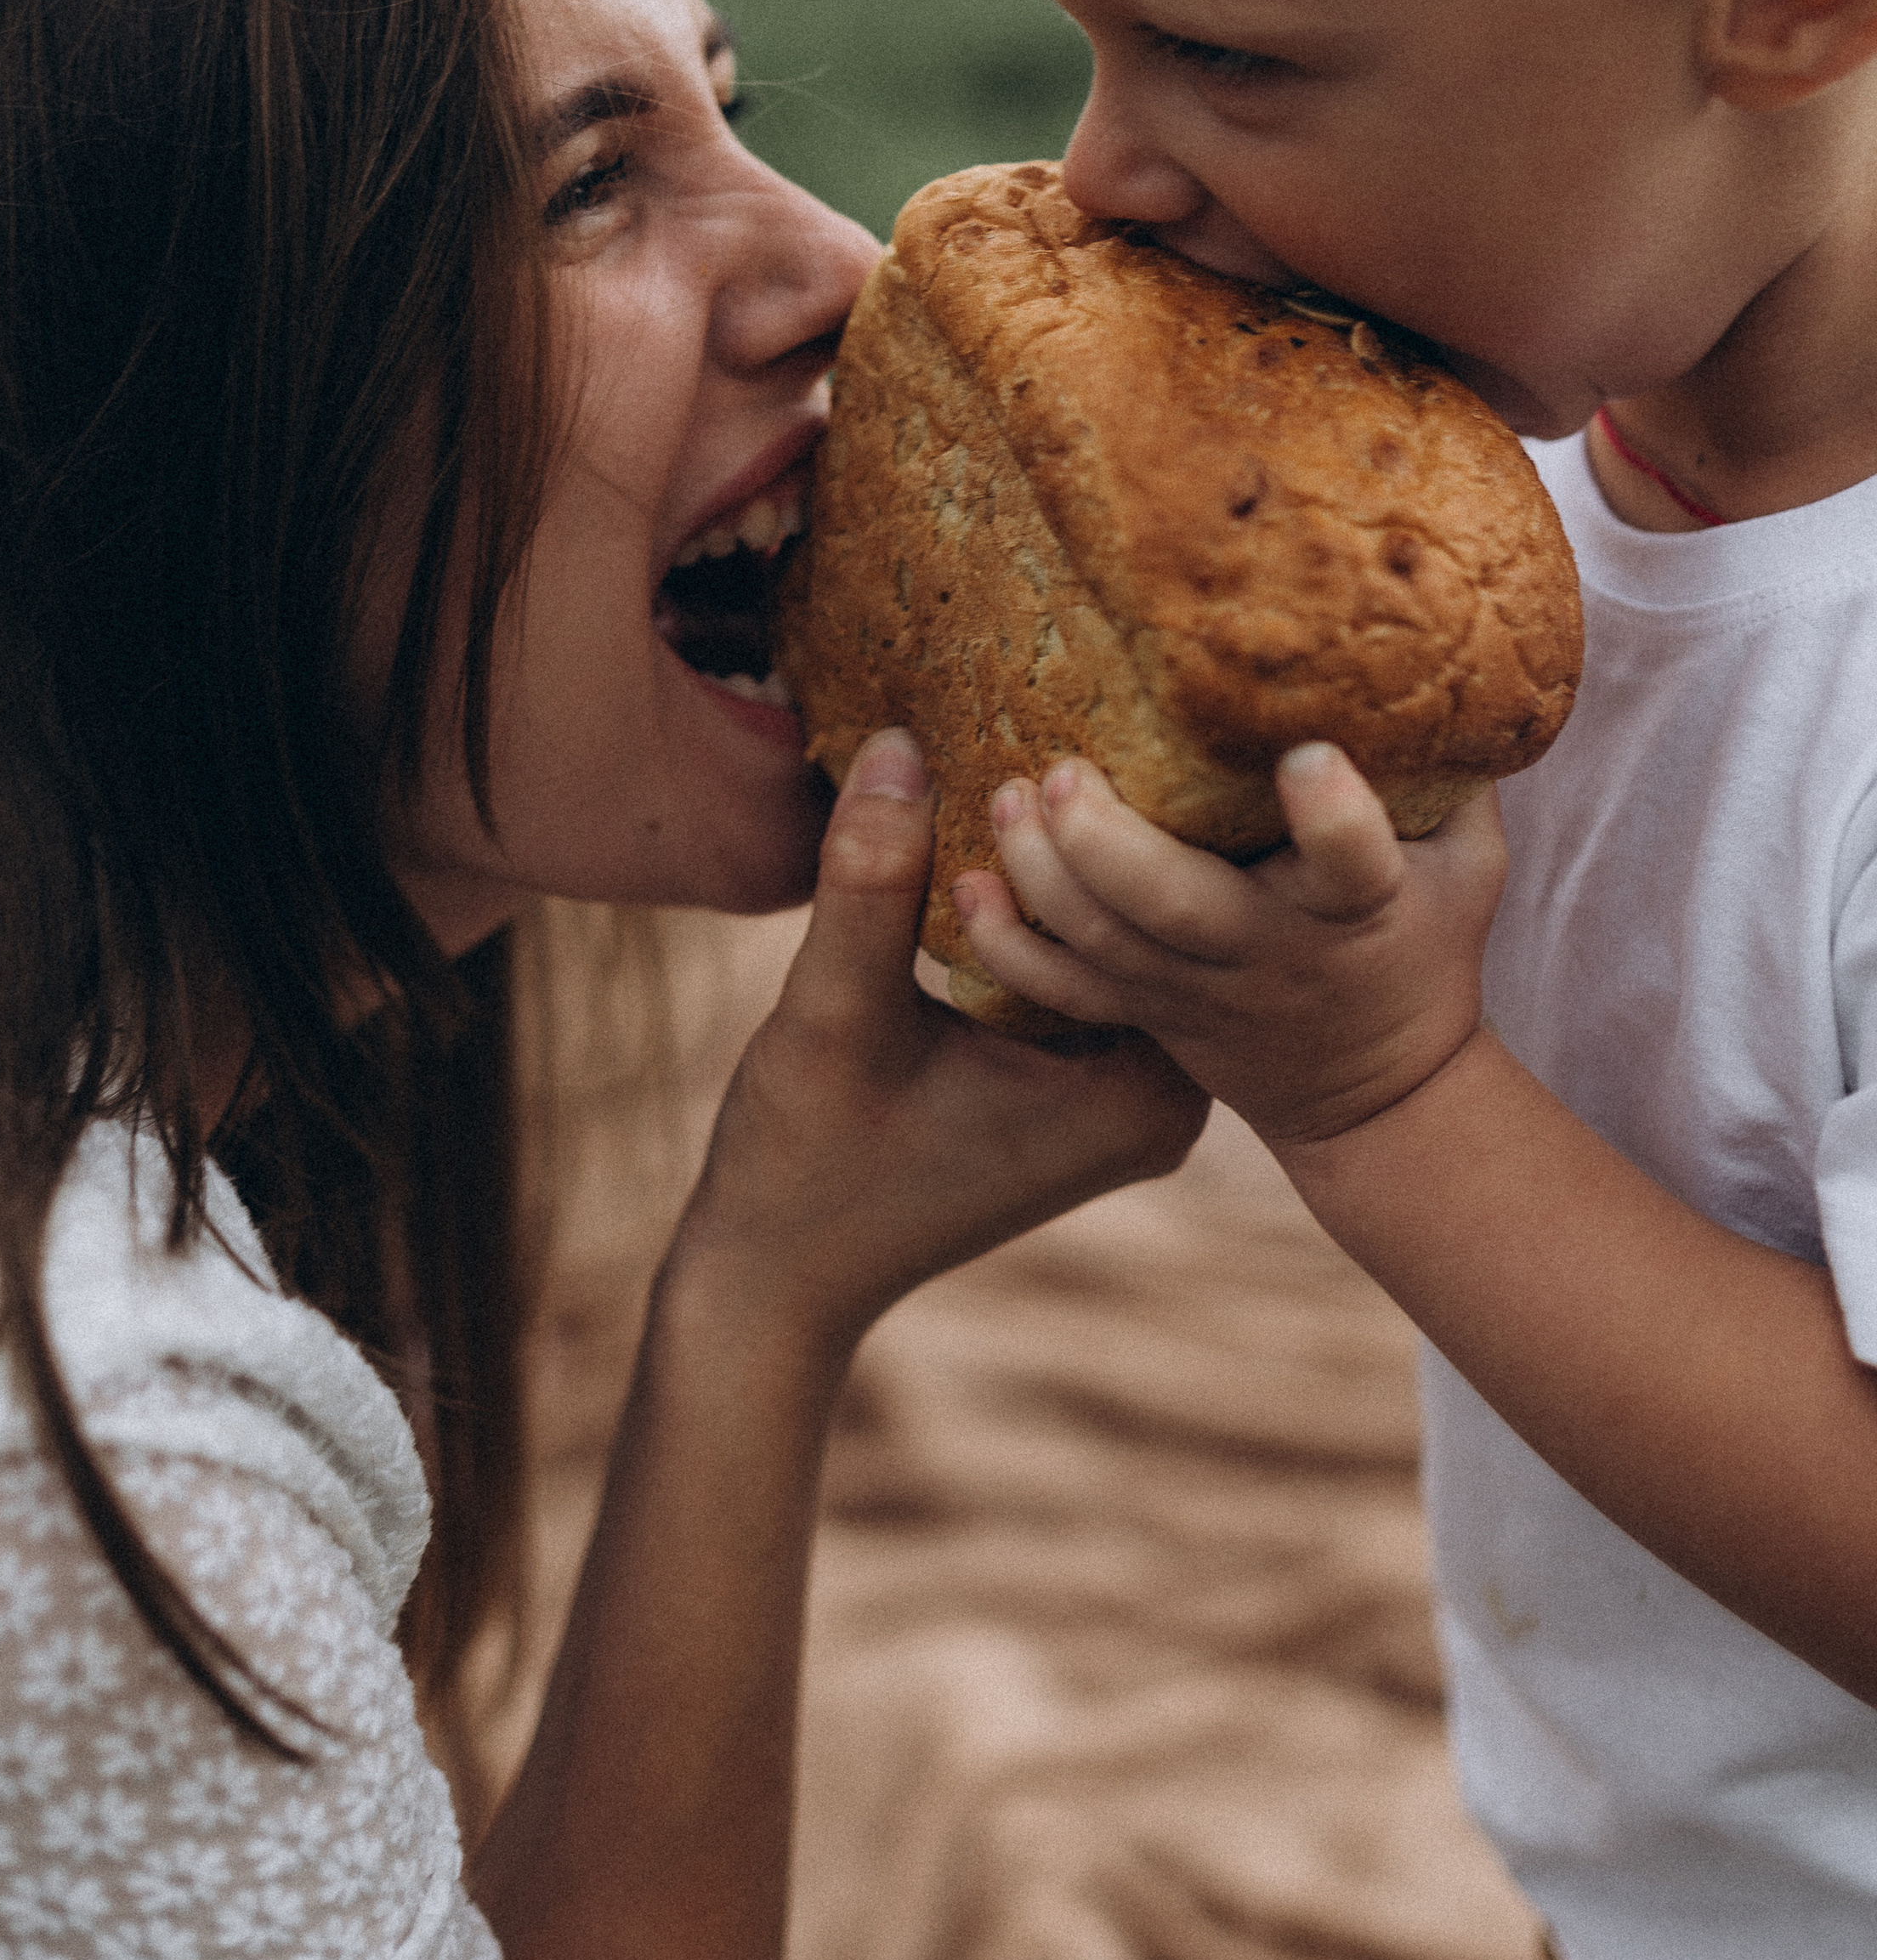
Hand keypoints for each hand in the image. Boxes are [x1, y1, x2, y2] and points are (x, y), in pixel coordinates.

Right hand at [671, 729, 1206, 1357]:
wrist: (775, 1282)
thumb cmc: (805, 1168)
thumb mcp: (835, 1012)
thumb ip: (873, 880)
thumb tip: (903, 742)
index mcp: (1137, 1094)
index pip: (1185, 919)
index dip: (1158, 806)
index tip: (1130, 693)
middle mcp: (1157, 1101)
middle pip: (1166, 923)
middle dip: (1127, 817)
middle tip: (1108, 677)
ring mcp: (1119, 1096)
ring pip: (1125, 935)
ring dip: (1082, 852)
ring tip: (1063, 716)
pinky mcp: (1076, 1086)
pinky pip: (1085, 962)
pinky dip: (1052, 898)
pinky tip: (1014, 803)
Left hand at [949, 745, 1504, 1154]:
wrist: (1378, 1098)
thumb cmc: (1425, 943)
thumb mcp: (1469, 865)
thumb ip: (1455, 772)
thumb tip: (1448, 646)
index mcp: (1359, 909)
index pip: (1354, 865)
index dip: (1333, 817)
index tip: (1306, 755)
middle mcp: (1270, 952)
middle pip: (1181, 911)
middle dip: (1111, 846)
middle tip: (1063, 772)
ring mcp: (1198, 991)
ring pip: (1106, 946)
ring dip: (1042, 876)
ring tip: (1006, 800)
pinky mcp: (1149, 1013)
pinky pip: (1066, 994)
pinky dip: (1008, 950)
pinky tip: (967, 889)